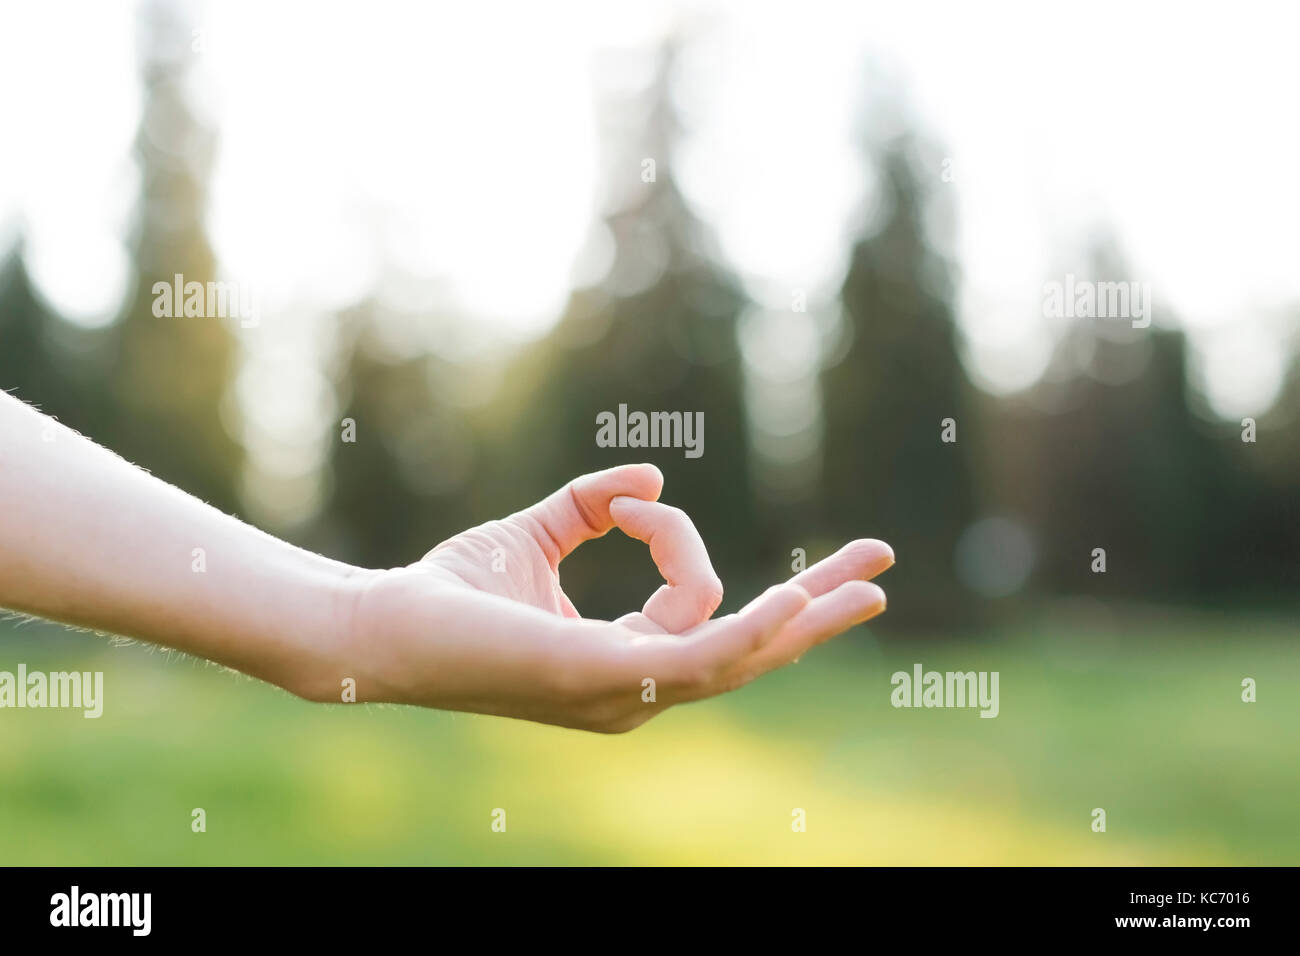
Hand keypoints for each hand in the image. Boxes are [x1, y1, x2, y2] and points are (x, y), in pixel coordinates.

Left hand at [341, 464, 892, 731]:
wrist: (383, 624)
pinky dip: (754, 629)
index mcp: (626, 663)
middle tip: (880, 573)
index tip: (628, 504)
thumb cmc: (451, 591)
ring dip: (806, 617)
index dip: (677, 541)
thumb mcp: (536, 535)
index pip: (700, 605)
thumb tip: (651, 480)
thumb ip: (590, 505)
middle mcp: (638, 688)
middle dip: (819, 611)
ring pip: (741, 654)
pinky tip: (796, 600)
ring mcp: (627, 692)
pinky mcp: (604, 677)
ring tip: (865, 583)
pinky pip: (701, 657)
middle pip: (752, 649)